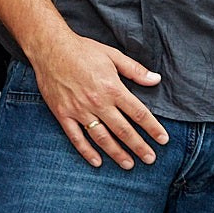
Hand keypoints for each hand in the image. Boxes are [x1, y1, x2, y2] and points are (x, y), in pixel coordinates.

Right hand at [30, 31, 169, 168]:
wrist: (50, 47)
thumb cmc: (82, 50)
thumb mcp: (112, 55)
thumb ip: (135, 70)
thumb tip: (156, 79)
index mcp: (112, 88)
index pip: (138, 113)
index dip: (153, 128)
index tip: (163, 140)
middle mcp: (98, 102)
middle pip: (123, 130)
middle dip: (139, 146)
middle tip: (150, 159)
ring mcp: (79, 110)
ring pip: (101, 138)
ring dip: (117, 153)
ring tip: (129, 164)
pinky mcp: (63, 113)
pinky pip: (76, 137)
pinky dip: (86, 151)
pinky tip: (97, 161)